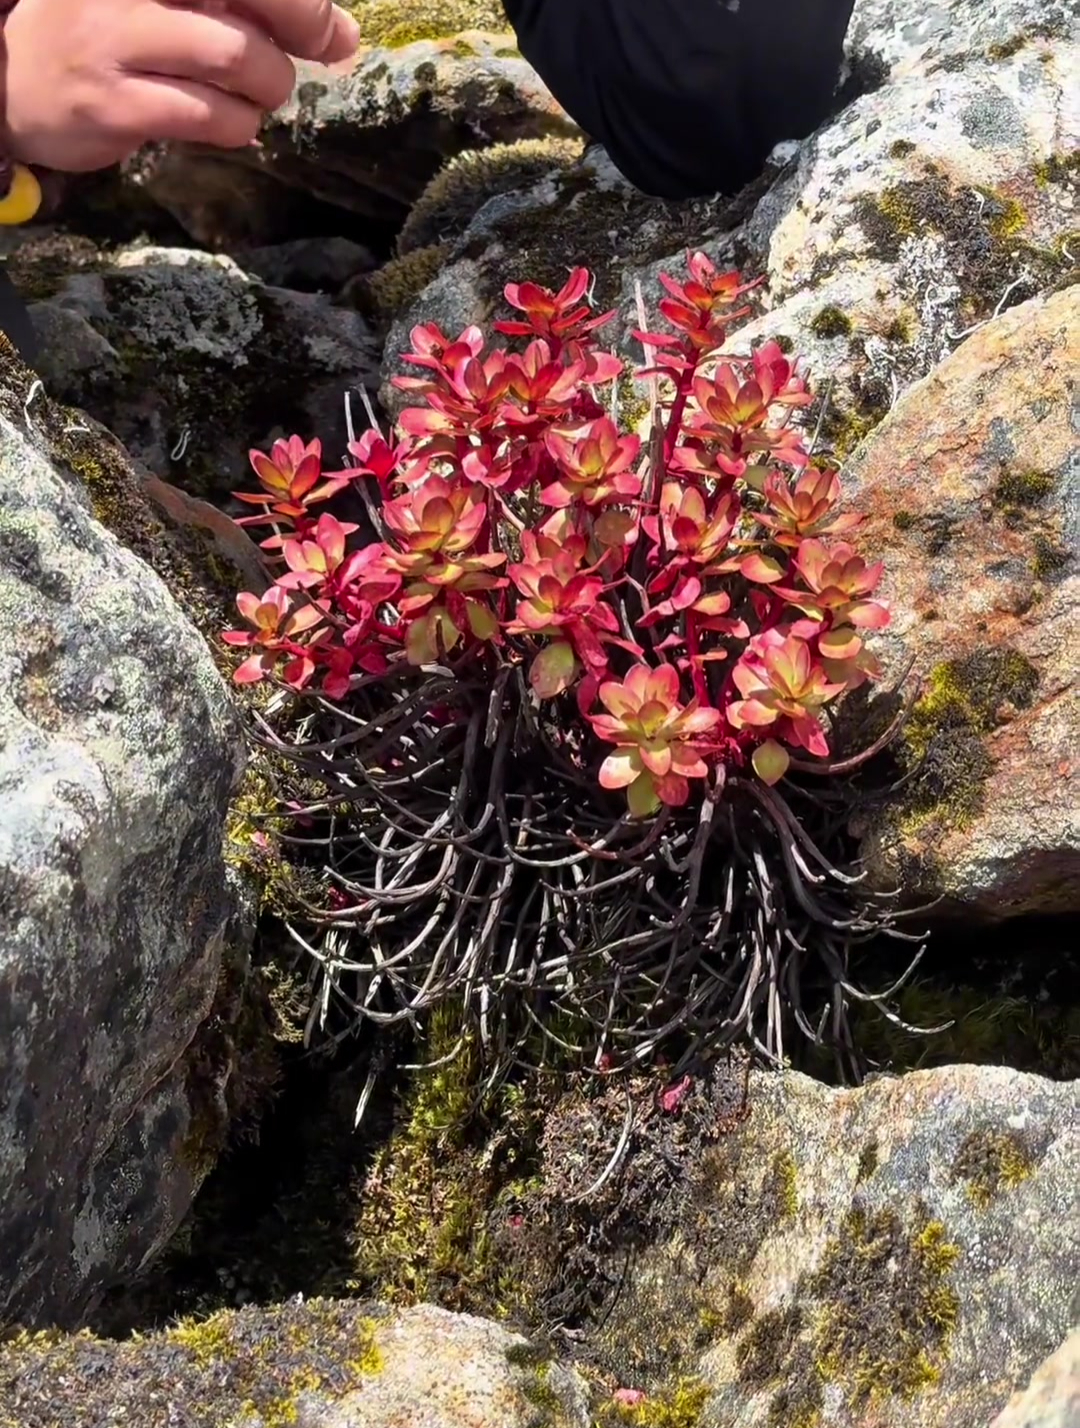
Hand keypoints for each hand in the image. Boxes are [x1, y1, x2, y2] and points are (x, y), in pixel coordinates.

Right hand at [0, 0, 361, 172]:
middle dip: (301, 34)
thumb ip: (247, 7)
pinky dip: (236, 126)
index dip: (302, 5)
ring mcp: (116, 38)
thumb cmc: (112, 33)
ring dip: (266, 88)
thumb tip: (340, 35)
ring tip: (254, 97)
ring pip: (235, 57)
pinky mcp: (115, 103)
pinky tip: (227, 123)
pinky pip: (208, 116)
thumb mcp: (170, 1)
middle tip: (293, 64)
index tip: (329, 32)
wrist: (16, 80)